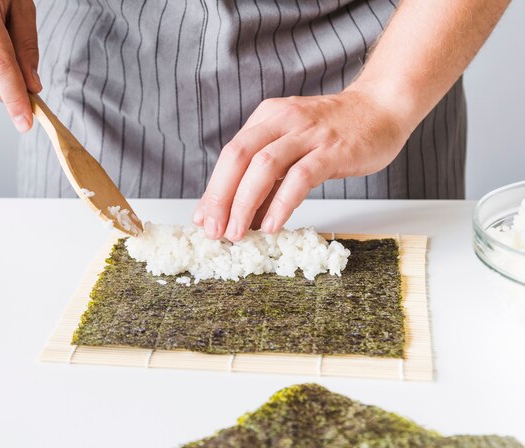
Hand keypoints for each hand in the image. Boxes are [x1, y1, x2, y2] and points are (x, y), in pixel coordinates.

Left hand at [192, 88, 411, 240]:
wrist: (382, 107)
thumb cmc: (336, 133)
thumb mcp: (294, 148)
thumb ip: (269, 179)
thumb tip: (245, 217)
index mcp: (267, 118)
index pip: (230, 155)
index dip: (214, 189)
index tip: (204, 220)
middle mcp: (282, 120)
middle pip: (238, 157)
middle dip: (221, 197)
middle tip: (214, 230)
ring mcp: (307, 133)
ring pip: (264, 167)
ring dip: (245, 203)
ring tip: (237, 233)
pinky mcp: (332, 149)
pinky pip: (300, 177)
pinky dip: (282, 203)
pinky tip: (272, 225)